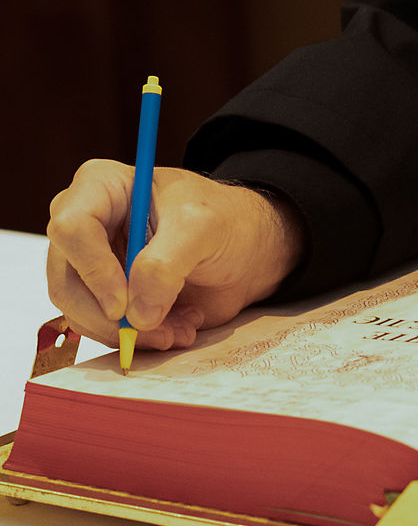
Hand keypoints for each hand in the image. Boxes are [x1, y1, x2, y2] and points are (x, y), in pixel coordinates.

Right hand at [47, 161, 305, 351]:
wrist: (243, 249)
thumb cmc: (223, 221)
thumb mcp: (202, 228)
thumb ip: (166, 265)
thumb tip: (136, 314)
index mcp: (100, 186)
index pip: (71, 228)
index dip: (94, 271)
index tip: (125, 305)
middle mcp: (85, 223)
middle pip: (66, 279)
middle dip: (110, 317)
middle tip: (158, 332)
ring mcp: (91, 263)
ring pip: (80, 311)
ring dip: (129, 333)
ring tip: (179, 329)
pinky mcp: (104, 296)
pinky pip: (102, 329)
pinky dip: (138, 339)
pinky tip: (176, 328)